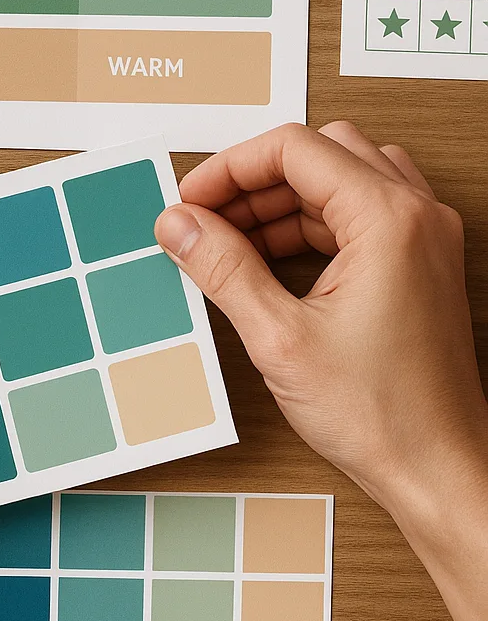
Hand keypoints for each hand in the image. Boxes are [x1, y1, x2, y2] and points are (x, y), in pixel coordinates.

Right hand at [154, 122, 487, 620]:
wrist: (439, 472)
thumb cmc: (385, 416)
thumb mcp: (279, 338)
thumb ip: (222, 268)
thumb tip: (180, 226)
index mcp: (388, 220)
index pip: (294, 149)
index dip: (230, 168)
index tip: (191, 199)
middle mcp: (414, 216)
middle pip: (317, 154)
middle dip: (252, 180)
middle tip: (206, 216)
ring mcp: (420, 238)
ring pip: (336, 179)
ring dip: (278, 200)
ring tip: (228, 240)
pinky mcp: (415, 263)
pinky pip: (353, 213)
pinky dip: (305, 223)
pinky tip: (266, 259)